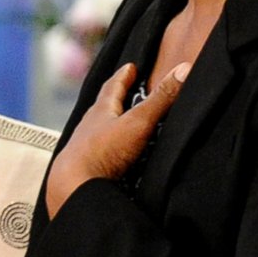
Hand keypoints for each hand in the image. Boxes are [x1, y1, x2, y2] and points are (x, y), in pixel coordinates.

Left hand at [44, 60, 188, 217]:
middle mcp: (89, 129)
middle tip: (122, 92)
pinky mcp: (87, 172)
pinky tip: (116, 160)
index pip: (112, 88)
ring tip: (119, 126)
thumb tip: (183, 70)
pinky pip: (101, 158)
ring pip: (98, 133)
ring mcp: (85, 151)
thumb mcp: (138, 122)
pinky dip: (110, 154)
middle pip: (102, 110)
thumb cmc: (101, 153)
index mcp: (100, 113)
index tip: (129, 68)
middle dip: (113, 100)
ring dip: (110, 128)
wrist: (74, 189)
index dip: (123, 77)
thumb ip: (160, 99)